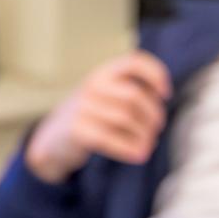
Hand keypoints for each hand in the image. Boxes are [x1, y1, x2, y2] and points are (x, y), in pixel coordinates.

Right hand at [25, 51, 171, 183]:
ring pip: (125, 118)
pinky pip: (110, 138)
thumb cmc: (91, 115)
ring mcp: (82, 106)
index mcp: (104, 72)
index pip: (133, 62)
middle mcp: (92, 85)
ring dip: (144, 135)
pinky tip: (139, 155)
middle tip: (157, 128)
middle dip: (152, 114)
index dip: (155, 74)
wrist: (52, 137)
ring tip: (148, 144)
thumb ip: (129, 91)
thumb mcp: (106, 94)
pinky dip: (129, 148)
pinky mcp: (76, 130)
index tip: (166, 93)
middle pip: (134, 96)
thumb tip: (161, 102)